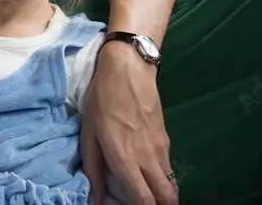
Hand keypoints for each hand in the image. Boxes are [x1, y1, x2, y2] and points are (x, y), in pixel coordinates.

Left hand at [81, 42, 177, 204]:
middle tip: (148, 204)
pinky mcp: (166, 138)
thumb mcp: (89, 135)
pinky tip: (150, 172)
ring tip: (150, 194)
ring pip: (172, 184)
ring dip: (165, 194)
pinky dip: (164, 177)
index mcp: (126, 161)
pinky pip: (169, 167)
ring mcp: (162, 149)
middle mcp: (148, 160)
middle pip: (168, 198)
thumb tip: (94, 199)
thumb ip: (93, 170)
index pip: (145, 201)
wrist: (129, 71)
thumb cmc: (102, 101)